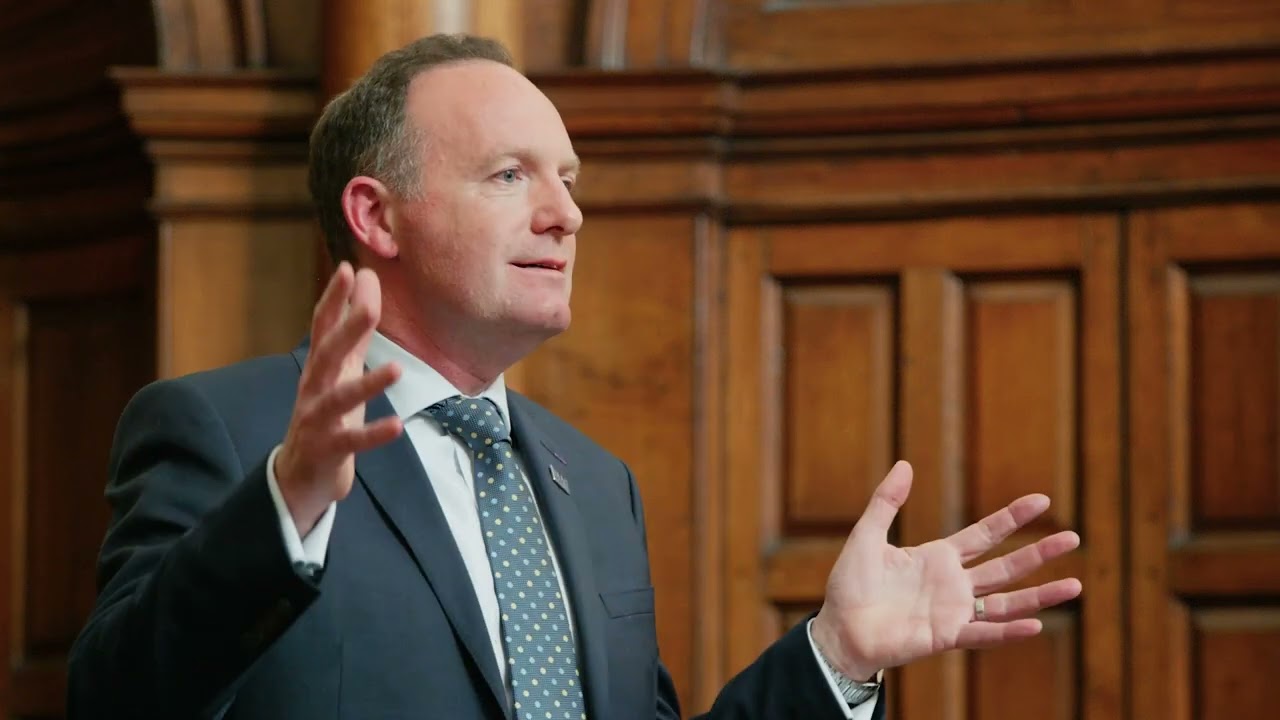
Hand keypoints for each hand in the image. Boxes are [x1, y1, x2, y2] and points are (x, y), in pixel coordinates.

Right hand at [274, 262, 403, 534]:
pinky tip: (396, 426)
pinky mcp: (328, 449)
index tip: (349, 269)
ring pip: (339, 398)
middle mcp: (314, 388)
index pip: (323, 326)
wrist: (300, 475)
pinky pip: (352, 441)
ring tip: (396, 368)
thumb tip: (365, 284)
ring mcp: (318, 419)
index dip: (334, 298)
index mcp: (320, 367)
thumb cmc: (327, 415)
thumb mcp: (341, 372)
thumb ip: (353, 333)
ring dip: (367, 384)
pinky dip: (374, 433)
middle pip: (328, 354)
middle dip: (347, 330)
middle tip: (371, 307)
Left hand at [811, 460, 1081, 680]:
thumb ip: (886, 502)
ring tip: (1076, 585)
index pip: (985, 534)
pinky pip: (984, 633)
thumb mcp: (867, 534)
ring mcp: (954, 612)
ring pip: (1007, 601)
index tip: (1042, 501)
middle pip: (1007, 566)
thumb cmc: (850, 585)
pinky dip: (1009, 631)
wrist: (838, 628)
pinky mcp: (946, 636)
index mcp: (938, 558)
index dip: (1013, 518)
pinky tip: (1036, 624)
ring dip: (1041, 595)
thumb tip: (905, 464)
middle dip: (1040, 552)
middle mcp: (954, 584)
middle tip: (1074, 537)